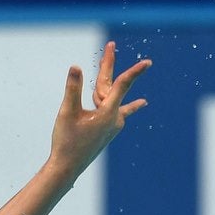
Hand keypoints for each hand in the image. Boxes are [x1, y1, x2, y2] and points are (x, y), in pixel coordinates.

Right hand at [48, 42, 149, 178]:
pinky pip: (119, 112)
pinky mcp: (108, 132)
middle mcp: (115, 119)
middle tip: (110, 45)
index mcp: (107, 113)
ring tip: (140, 73)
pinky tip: (140, 104)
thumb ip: (73, 89)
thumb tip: (75, 67)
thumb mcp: (67, 113)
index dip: (134, 71)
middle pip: (113, 87)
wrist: (67, 169)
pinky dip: (129, 105)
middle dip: (108, 66)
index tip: (148, 62)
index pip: (122, 85)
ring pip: (113, 99)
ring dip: (115, 84)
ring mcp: (113, 126)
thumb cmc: (66, 141)